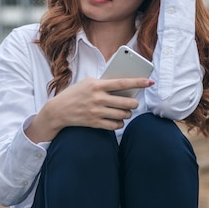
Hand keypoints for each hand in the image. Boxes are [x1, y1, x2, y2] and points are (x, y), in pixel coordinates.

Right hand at [25, 77, 153, 142]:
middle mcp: (98, 98)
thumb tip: (124, 86)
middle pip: (127, 102)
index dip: (138, 82)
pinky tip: (117, 120)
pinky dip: (119, 124)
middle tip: (133, 102)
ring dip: (127, 114)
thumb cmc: (75, 94)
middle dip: (133, 103)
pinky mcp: (94, 123)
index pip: (122, 83)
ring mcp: (97, 112)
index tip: (150, 81)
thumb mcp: (87, 83)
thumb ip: (104, 83)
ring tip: (124, 111)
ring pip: (123, 115)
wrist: (58, 110)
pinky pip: (115, 126)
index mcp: (97, 85)